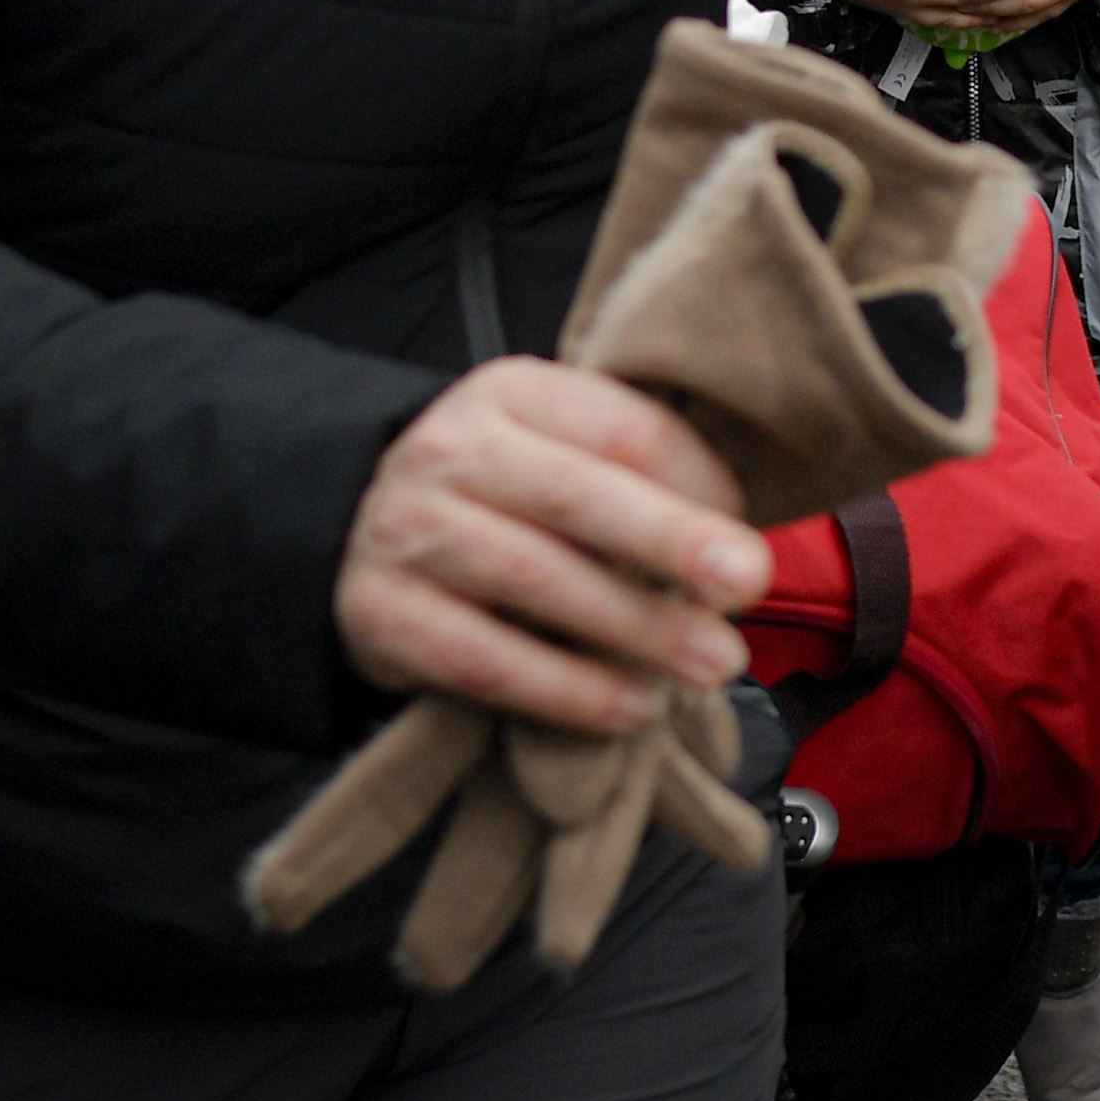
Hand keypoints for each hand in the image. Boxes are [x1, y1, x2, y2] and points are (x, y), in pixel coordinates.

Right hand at [336, 357, 769, 741]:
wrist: (352, 540)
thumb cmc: (495, 503)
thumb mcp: (554, 455)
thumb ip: (636, 479)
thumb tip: (739, 540)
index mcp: (511, 394)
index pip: (619, 426)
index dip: (695, 480)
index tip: (747, 532)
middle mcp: (450, 450)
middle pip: (576, 495)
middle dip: (671, 539)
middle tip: (747, 581)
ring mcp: (406, 532)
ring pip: (535, 579)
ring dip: (634, 626)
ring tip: (710, 661)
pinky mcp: (380, 614)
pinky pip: (486, 659)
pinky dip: (567, 690)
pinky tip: (630, 706)